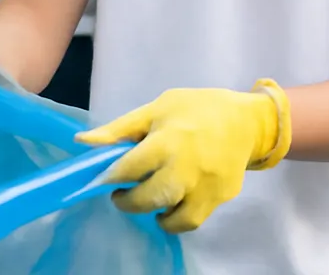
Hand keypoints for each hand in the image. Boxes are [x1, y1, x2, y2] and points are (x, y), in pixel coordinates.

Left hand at [75, 81, 290, 232]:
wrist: (246, 121)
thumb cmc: (196, 109)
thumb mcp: (157, 108)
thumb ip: (120, 129)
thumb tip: (83, 142)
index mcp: (168, 141)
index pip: (129, 168)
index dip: (109, 178)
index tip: (100, 179)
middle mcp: (187, 169)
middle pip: (149, 199)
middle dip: (128, 201)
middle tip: (121, 193)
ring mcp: (207, 188)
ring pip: (174, 219)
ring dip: (154, 213)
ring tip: (148, 199)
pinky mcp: (220, 199)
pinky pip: (193, 220)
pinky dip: (177, 218)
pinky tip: (170, 203)